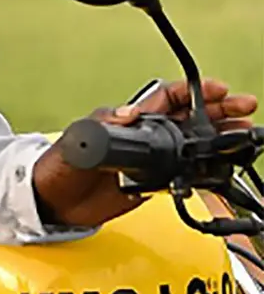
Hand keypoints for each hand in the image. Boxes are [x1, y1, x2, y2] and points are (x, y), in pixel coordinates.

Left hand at [31, 78, 257, 228]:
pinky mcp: (150, 184)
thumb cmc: (56, 166)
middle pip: (189, 117)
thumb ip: (100, 128)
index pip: (167, 98)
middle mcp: (142, 137)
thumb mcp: (76, 141)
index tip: (219, 91)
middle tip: (245, 108)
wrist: (50, 203)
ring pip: (193, 144)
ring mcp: (149, 160)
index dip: (194, 91)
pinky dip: (207, 170)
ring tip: (245, 135)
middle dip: (219, 110)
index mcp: (127, 120)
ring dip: (219, 138)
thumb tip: (129, 114)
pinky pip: (185, 174)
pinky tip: (224, 168)